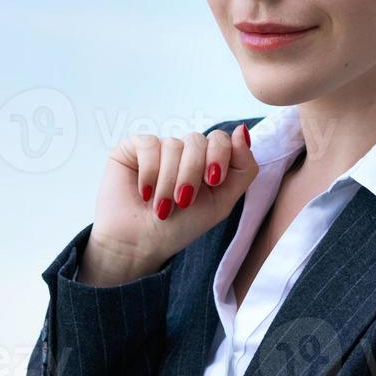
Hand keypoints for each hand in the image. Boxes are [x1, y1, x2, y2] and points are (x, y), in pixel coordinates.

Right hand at [82, 125, 260, 285]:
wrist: (141, 244)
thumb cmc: (180, 227)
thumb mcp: (222, 202)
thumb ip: (243, 168)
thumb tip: (241, 130)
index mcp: (205, 162)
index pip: (220, 139)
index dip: (219, 156)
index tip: (213, 180)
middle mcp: (182, 152)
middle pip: (198, 141)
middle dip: (192, 173)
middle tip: (183, 200)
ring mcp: (158, 148)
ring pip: (173, 145)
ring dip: (169, 182)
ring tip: (161, 206)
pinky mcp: (132, 148)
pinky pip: (149, 145)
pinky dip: (150, 171)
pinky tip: (145, 192)